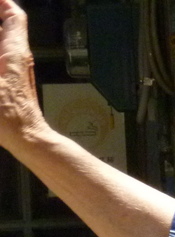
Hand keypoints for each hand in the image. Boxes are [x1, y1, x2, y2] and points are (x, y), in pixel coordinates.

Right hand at [0, 0, 48, 150]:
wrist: (27, 138)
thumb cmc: (8, 115)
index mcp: (14, 52)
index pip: (14, 16)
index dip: (2, 3)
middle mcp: (19, 58)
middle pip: (8, 25)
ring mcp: (16, 70)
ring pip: (3, 41)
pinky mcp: (12, 82)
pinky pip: (2, 56)